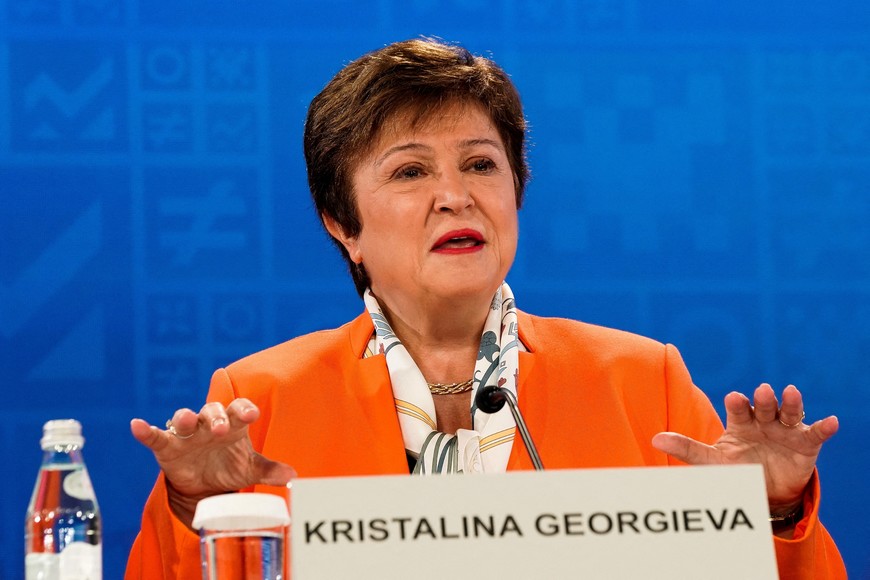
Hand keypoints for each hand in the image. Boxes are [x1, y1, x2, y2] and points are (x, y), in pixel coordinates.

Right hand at [130, 399, 294, 526]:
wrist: (204, 484)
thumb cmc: (229, 466)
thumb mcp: (249, 469)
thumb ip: (269, 470)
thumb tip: (292, 476)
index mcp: (234, 424)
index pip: (240, 409)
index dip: (245, 409)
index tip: (252, 414)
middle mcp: (210, 424)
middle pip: (212, 411)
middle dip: (217, 417)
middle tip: (222, 429)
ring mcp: (188, 434)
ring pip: (185, 418)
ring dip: (186, 418)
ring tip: (187, 422)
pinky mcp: (168, 447)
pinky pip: (155, 436)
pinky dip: (145, 430)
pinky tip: (136, 425)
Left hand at [652, 384, 838, 512]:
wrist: (762, 491)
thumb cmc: (733, 469)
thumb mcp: (710, 461)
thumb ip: (686, 448)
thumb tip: (655, 439)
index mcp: (739, 421)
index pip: (738, 408)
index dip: (737, 403)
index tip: (734, 397)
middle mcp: (763, 421)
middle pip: (764, 406)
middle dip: (764, 399)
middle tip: (762, 391)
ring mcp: (785, 430)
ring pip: (789, 412)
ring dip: (791, 402)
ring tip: (791, 392)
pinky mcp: (805, 444)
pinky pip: (816, 433)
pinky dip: (823, 426)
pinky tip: (831, 421)